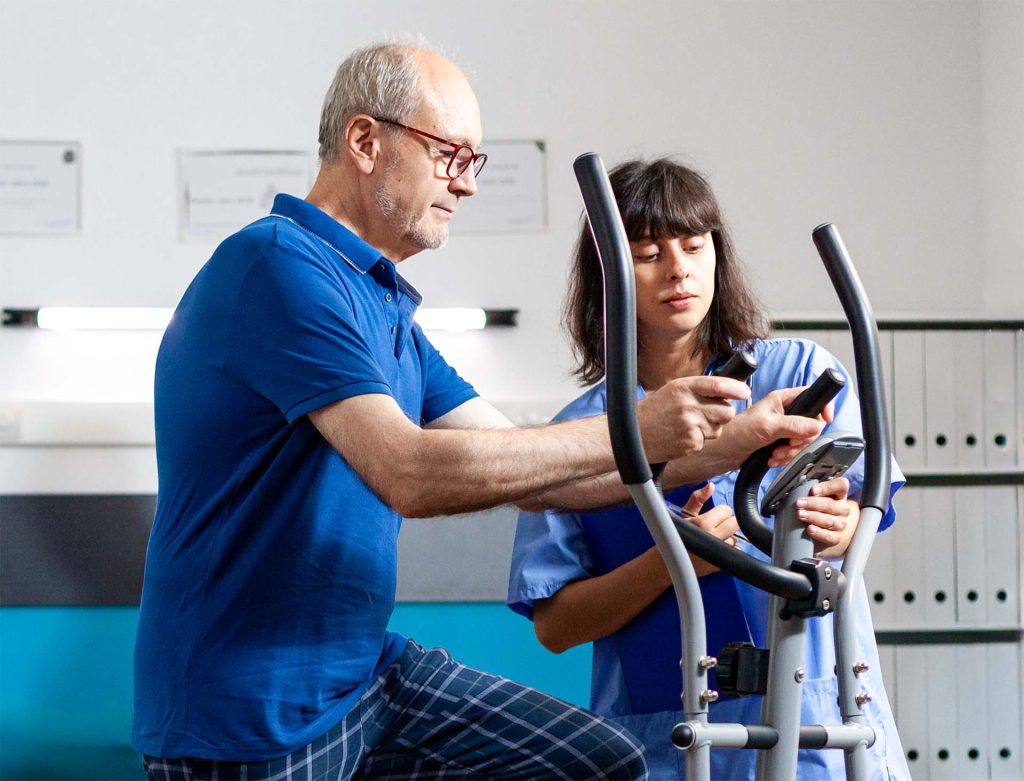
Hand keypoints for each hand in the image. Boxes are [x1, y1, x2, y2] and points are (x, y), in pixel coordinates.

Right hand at [637, 376, 749, 461]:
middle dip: (723, 413)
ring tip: (690, 425)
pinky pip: (707, 441)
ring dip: (711, 428)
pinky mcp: (691, 442)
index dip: (736, 389)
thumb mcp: (673, 390)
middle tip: (710, 413)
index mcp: (684, 387)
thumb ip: (699, 389)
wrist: (634, 434)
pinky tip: (683, 436)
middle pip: (726, 410)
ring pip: (719, 428)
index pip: (718, 385)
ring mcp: (690, 425)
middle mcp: (688, 405)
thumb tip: (728, 391)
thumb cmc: (654, 411)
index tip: (745, 392)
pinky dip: (699, 440)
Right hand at [676, 482, 739, 575]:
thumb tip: (711, 485)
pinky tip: (716, 549)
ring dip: (728, 537)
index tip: (712, 517)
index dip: (719, 512)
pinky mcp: (721, 564)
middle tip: (715, 526)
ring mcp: (718, 553)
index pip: (726, 510)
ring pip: (735, 539)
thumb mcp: (684, 515)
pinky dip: (729, 550)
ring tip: (714, 539)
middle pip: (735, 523)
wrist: (667, 561)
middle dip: (727, 523)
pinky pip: (734, 553)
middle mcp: (713, 538)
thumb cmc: (675, 535)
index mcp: (704, 523)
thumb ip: (697, 498)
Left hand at [713, 386, 830, 468]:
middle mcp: (785, 412)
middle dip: (802, 439)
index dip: (822, 407)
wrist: (725, 451)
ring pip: (804, 440)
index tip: (826, 420)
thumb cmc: (738, 431)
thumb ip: (793, 425)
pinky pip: (795, 451)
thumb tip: (816, 426)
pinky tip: (773, 458)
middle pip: (812, 423)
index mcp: (783, 399)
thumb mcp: (767, 426)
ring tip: (776, 453)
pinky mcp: (781, 442)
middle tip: (789, 444)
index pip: (812, 396)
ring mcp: (784, 428)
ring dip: (792, 451)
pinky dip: (786, 457)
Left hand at [796, 476, 859, 556]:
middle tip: (799, 503)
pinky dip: (819, 532)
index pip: (841, 485)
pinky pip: (829, 536)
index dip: (828, 487)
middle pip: (831, 505)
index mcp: (838, 494)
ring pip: (829, 520)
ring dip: (813, 517)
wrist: (823, 531)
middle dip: (813, 503)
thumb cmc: (815, 509)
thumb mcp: (814, 498)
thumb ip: (808, 493)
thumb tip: (792, 490)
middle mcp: (842, 508)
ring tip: (800, 515)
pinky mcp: (837, 538)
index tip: (813, 490)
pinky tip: (810, 529)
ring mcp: (841, 524)